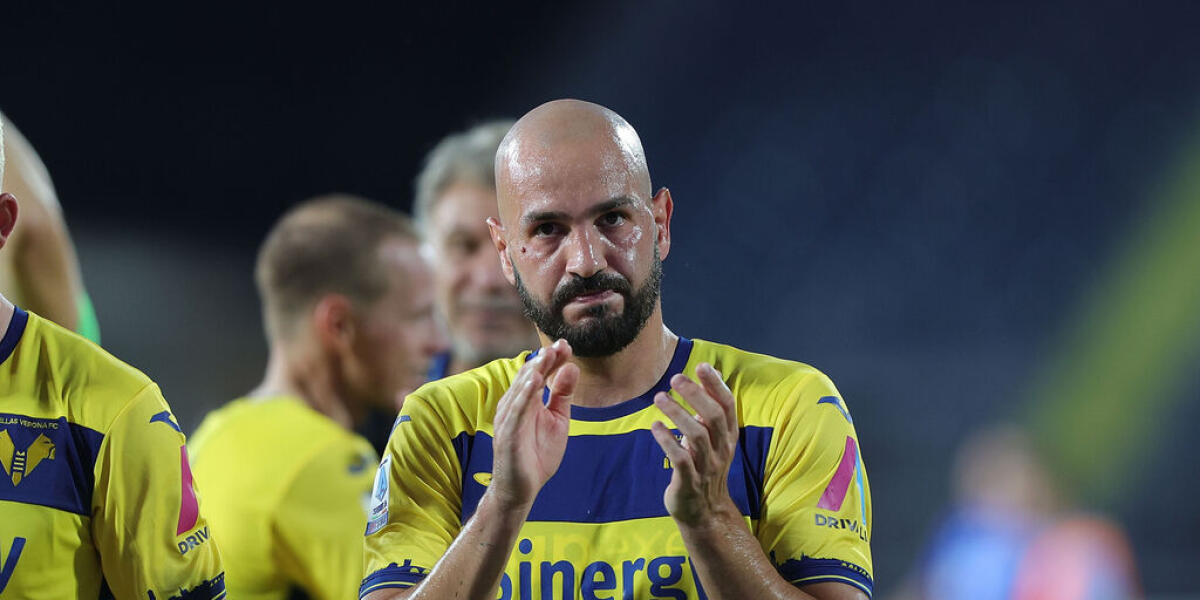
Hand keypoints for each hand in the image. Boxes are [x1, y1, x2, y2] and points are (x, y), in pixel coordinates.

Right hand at [490, 339, 577, 510]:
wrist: (522, 488)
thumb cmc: (537, 454)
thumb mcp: (558, 420)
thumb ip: (563, 395)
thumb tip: (572, 367)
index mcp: (527, 399)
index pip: (538, 372)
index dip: (552, 359)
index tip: (567, 345)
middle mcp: (515, 404)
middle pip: (528, 376)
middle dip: (544, 360)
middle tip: (560, 346)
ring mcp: (509, 418)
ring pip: (520, 389)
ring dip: (533, 371)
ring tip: (546, 357)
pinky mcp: (506, 433)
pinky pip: (514, 411)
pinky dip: (523, 395)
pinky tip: (533, 382)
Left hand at [650, 363, 739, 525]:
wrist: (705, 513)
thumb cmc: (706, 467)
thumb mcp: (714, 439)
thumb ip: (711, 409)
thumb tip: (712, 372)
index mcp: (728, 437)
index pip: (727, 406)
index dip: (716, 385)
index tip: (701, 366)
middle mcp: (721, 450)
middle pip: (713, 417)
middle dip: (695, 394)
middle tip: (676, 378)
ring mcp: (706, 467)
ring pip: (696, 435)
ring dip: (677, 413)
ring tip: (659, 398)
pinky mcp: (689, 482)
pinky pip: (680, 459)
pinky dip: (667, 440)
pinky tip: (655, 426)